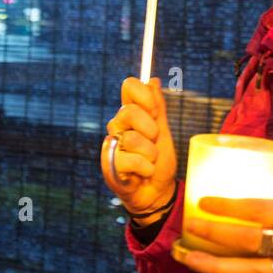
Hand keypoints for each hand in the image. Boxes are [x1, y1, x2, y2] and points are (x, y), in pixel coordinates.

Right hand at [102, 76, 177, 217]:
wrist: (158, 191)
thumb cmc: (159, 161)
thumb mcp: (163, 132)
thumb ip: (158, 108)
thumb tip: (153, 80)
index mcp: (132, 114)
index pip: (129, 86)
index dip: (144, 95)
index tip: (155, 111)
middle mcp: (118, 126)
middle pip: (128, 111)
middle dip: (150, 128)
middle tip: (155, 140)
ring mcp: (112, 145)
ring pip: (132, 139)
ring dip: (150, 154)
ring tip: (150, 162)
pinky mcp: (109, 165)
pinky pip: (130, 160)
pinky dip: (145, 169)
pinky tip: (143, 174)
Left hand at [181, 194, 272, 272]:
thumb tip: (263, 188)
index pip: (260, 209)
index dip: (229, 205)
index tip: (204, 200)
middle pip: (246, 240)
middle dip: (211, 233)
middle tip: (187, 225)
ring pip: (243, 270)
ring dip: (210, 264)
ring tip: (186, 256)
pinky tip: (215, 268)